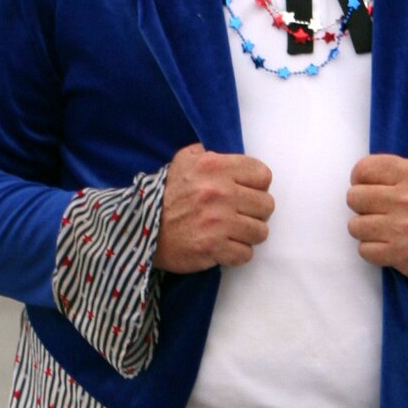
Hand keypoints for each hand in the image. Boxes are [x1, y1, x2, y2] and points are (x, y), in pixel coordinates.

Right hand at [154, 143, 273, 271]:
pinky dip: (237, 253)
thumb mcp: (184, 160)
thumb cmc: (166, 194)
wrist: (141, 228)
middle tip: (239, 214)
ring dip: (248, 234)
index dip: (257, 186)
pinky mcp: (213, 248)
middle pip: (266, 205)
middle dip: (255, 212)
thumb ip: (210, 153)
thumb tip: (233, 156)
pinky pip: (246, 254)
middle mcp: (219, 192)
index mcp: (214, 167)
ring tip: (232, 232)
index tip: (245, 192)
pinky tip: (224, 247)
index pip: (263, 175)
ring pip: (260, 232)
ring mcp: (218, 222)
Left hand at [347, 153, 407, 283]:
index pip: (364, 169)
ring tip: (383, 229)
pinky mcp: (401, 254)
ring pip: (355, 226)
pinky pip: (364, 250)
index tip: (368, 187)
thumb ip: (406, 163)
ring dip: (366, 230)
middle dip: (362, 205)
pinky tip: (388, 246)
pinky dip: (372, 250)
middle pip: (354, 197)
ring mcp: (405, 228)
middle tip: (377, 210)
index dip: (360, 179)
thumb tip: (376, 162)